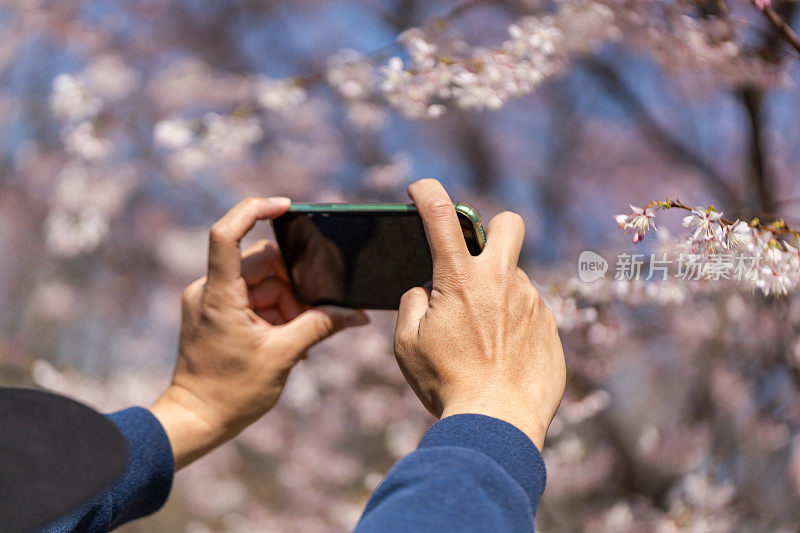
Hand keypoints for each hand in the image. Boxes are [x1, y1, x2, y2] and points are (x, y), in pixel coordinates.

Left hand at [150, 197, 367, 468]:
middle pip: (261, 262)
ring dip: (287, 302)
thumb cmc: (231, 393)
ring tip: (298, 336)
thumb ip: (320, 327)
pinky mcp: (216, 311)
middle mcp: (210, 290)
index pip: (228, 234)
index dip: (255, 210)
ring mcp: (211, 300)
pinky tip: (288, 337)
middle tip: (311, 313)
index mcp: (220, 295)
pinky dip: (275, 311)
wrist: (196, 419)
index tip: (286, 206)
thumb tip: (356, 315)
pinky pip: (253, 297)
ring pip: (262, 281)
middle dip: (293, 284)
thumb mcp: (283, 356)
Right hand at [394, 179, 565, 449]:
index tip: (419, 190)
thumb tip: (425, 290)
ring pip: (514, 279)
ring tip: (482, 338)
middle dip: (491, 228)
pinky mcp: (550, 327)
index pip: (441, 213)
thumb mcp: (407, 342)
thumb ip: (412, 303)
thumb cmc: (446, 384)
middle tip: (476, 257)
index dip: (427, 192)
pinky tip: (503, 356)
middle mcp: (501, 280)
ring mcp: (531, 302)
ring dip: (497, 294)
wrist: (497, 424)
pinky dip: (514, 324)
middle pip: (507, 224)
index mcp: (459, 278)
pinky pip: (529, 312)